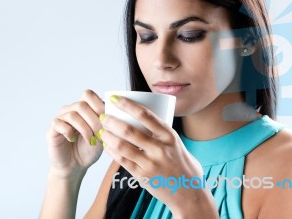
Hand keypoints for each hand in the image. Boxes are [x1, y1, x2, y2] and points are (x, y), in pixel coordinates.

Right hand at [46, 89, 103, 178]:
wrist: (75, 166)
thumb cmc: (89, 150)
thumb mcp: (102, 135)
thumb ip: (105, 122)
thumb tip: (110, 114)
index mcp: (84, 108)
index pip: (88, 95)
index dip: (98, 104)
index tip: (106, 120)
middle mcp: (71, 110)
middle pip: (81, 104)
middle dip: (93, 120)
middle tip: (99, 134)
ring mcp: (61, 118)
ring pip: (72, 115)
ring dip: (84, 129)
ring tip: (90, 140)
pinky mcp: (52, 129)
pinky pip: (59, 123)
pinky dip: (69, 132)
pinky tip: (73, 140)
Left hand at [99, 95, 217, 216]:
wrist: (190, 194)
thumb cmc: (183, 165)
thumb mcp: (177, 144)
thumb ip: (162, 134)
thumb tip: (143, 119)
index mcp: (169, 136)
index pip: (145, 115)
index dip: (127, 105)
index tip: (115, 98)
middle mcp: (160, 148)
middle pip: (129, 130)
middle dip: (112, 121)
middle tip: (103, 115)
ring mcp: (151, 163)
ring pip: (122, 146)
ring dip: (108, 136)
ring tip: (101, 130)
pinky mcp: (143, 176)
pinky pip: (122, 161)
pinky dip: (112, 151)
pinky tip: (107, 146)